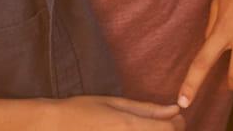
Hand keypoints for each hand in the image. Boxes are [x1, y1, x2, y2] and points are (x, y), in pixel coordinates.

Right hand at [46, 96, 184, 129]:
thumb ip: (146, 109)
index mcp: (130, 126)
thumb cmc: (82, 111)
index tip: (175, 118)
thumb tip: (174, 109)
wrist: (54, 126)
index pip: (170, 129)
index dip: (178, 123)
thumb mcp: (115, 103)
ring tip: (145, 128)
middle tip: (162, 124)